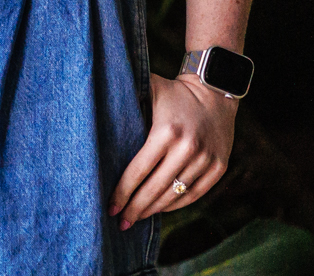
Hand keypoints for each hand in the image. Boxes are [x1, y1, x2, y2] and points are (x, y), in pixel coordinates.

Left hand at [111, 74, 238, 227]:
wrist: (216, 92)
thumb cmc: (173, 92)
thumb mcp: (148, 90)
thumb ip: (125, 102)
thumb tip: (94, 117)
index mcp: (166, 132)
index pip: (139, 170)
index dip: (123, 192)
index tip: (110, 207)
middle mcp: (188, 148)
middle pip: (156, 188)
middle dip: (136, 208)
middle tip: (120, 222)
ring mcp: (206, 160)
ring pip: (175, 194)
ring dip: (155, 209)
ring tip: (137, 218)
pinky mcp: (219, 167)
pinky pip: (195, 193)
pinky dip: (177, 204)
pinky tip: (161, 209)